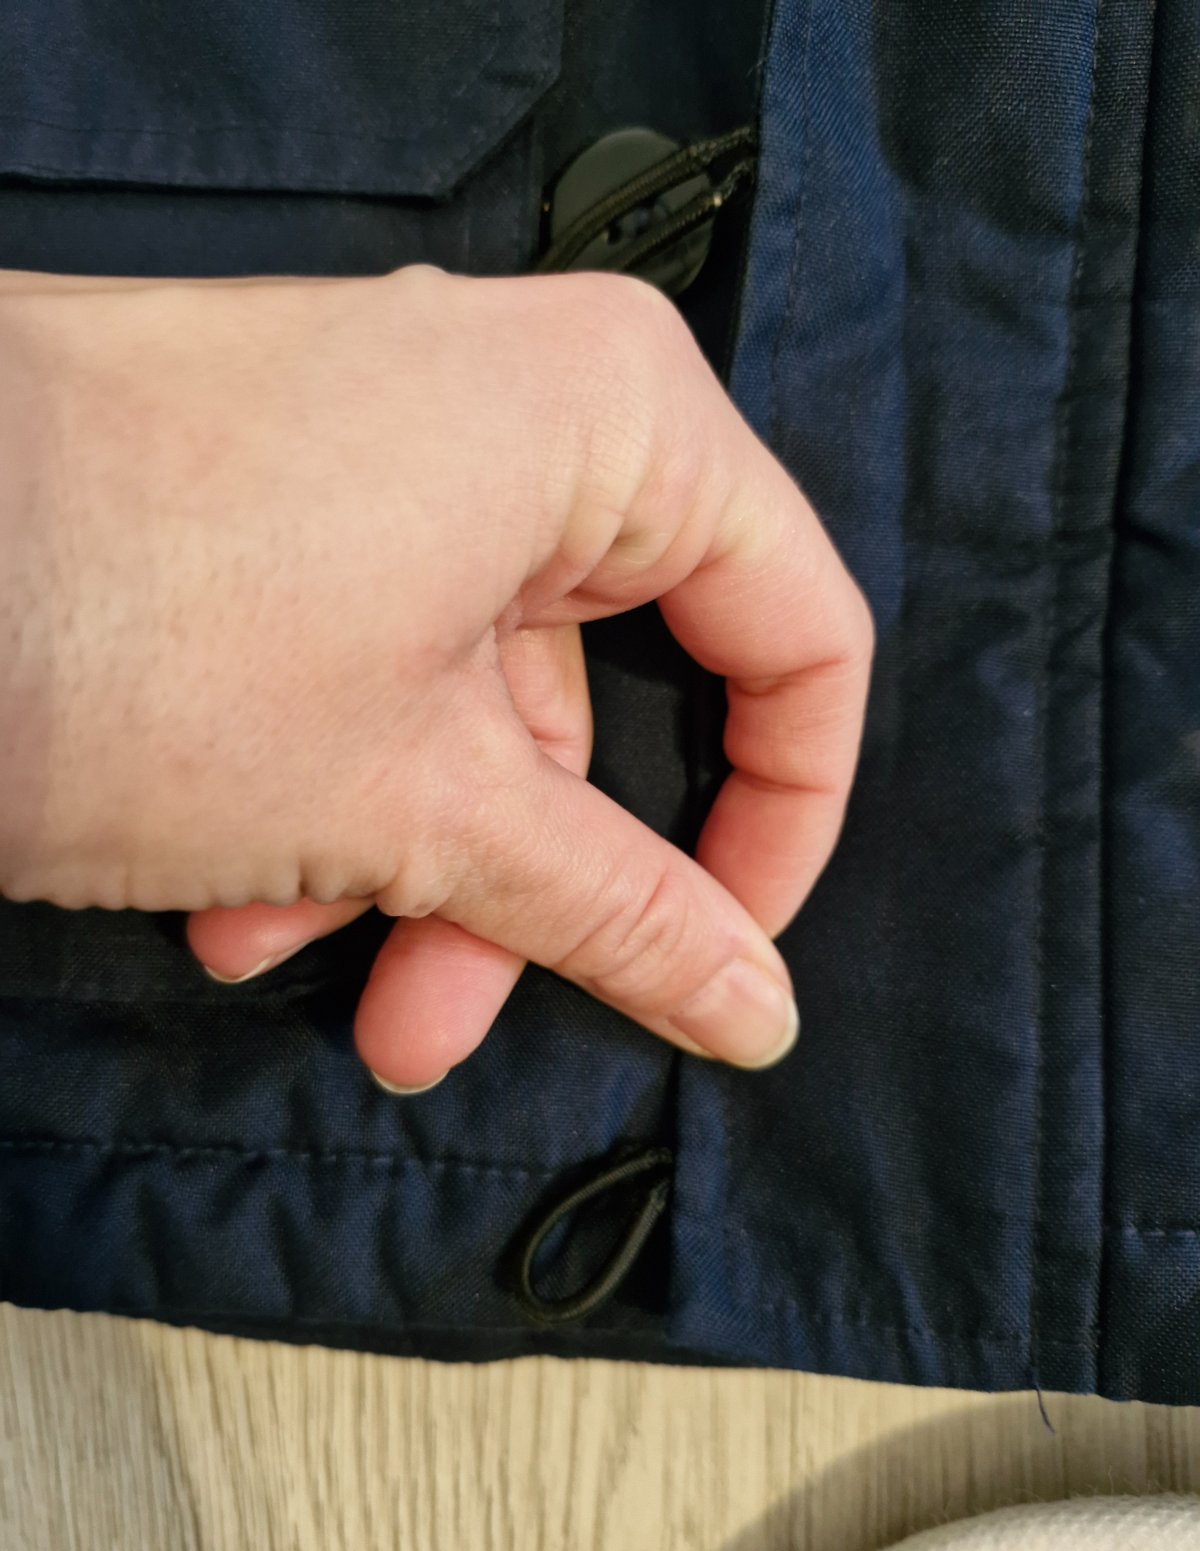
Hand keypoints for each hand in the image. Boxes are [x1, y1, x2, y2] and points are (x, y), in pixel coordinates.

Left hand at [0, 265, 871, 1089]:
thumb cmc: (146, 626)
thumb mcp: (426, 803)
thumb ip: (623, 910)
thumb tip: (752, 1004)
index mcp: (617, 419)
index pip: (798, 637)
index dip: (780, 822)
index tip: (726, 952)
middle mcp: (521, 406)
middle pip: (613, 695)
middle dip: (525, 886)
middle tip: (448, 1016)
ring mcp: (397, 445)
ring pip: (481, 705)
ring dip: (402, 865)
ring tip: (290, 954)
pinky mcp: (295, 493)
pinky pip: (381, 662)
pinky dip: (326, 793)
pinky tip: (228, 886)